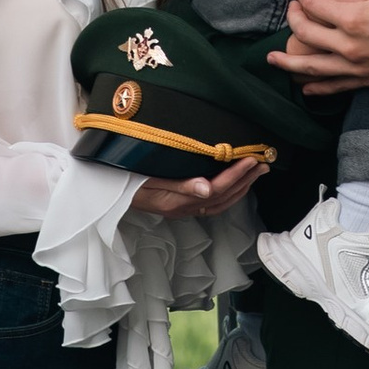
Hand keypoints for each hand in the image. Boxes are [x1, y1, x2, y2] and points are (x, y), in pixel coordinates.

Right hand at [130, 156, 265, 220]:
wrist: (105, 190)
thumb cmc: (124, 182)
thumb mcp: (148, 182)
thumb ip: (179, 186)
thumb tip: (207, 189)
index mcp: (177, 202)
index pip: (216, 188)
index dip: (236, 175)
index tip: (251, 159)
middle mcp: (183, 208)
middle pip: (223, 197)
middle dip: (245, 181)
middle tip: (263, 163)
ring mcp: (182, 208)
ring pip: (220, 202)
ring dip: (240, 187)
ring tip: (255, 172)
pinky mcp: (179, 206)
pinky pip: (211, 202)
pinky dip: (227, 192)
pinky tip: (233, 182)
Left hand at [269, 0, 368, 88]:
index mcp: (356, 18)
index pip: (315, 5)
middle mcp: (350, 46)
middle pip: (307, 34)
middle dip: (294, 20)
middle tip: (292, 10)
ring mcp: (359, 67)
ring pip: (313, 68)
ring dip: (290, 62)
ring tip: (273, 59)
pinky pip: (335, 87)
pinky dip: (317, 88)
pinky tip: (305, 88)